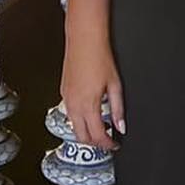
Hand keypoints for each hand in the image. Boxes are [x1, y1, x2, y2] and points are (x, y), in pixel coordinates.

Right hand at [62, 27, 124, 151]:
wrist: (84, 40)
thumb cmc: (99, 57)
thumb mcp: (115, 85)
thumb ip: (118, 109)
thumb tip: (121, 126)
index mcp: (88, 105)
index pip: (97, 136)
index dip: (107, 144)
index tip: (115, 145)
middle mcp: (74, 105)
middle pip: (82, 137)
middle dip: (95, 143)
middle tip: (108, 141)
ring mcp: (66, 99)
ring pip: (74, 127)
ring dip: (86, 132)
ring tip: (101, 128)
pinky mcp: (63, 92)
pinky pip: (70, 114)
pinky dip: (80, 120)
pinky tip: (90, 114)